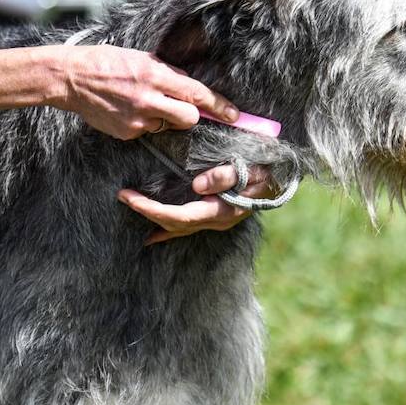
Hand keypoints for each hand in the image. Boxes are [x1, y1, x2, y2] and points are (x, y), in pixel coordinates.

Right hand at [50, 44, 237, 139]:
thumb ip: (168, 73)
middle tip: (183, 107)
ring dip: (164, 117)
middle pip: (189, 118)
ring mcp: (137, 119)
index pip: (197, 94)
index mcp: (155, 75)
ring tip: (144, 102)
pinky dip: (144, 122)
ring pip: (168, 125)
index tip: (234, 115)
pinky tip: (128, 110)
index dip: (219, 106)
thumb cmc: (108, 62)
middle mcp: (149, 99)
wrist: (72, 78)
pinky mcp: (126, 133)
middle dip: (191, 114)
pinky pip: (147, 131)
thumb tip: (192, 86)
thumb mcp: (142, 58)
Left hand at [119, 164, 277, 244]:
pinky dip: (167, 229)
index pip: (181, 216)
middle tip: (123, 196)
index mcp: (222, 211)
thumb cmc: (266, 171)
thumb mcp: (252, 169)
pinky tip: (152, 235)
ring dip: (154, 219)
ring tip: (132, 207)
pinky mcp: (213, 217)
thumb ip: (228, 175)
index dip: (153, 209)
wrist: (282, 180)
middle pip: (175, 224)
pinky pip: (186, 227)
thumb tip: (199, 185)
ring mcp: (215, 222)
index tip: (131, 198)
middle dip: (146, 212)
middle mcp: (216, 221)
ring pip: (179, 228)